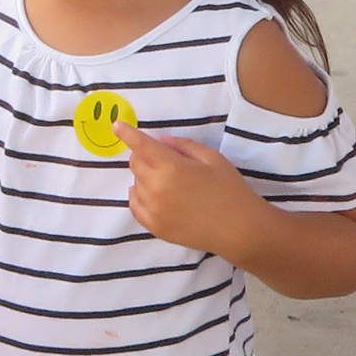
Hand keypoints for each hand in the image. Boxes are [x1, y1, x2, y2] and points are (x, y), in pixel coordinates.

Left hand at [117, 126, 267, 255]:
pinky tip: (153, 194)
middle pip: (135, 164)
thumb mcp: (212, 158)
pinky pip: (135, 206)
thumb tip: (161, 141)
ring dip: (145, 177)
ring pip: (135, 184)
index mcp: (171, 167)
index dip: (127, 134)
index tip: (116, 126)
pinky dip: (139, 195)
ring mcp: (153, 210)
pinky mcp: (155, 227)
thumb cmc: (229, 189)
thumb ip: (184, 146)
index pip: (141, 146)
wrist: (239, 229)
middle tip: (162, 157)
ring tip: (169, 181)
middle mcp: (157, 188)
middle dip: (143, 155)